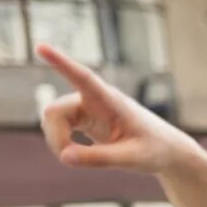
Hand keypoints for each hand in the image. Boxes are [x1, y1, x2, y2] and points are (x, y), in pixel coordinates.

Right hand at [37, 44, 198, 174]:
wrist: (166, 151)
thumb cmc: (154, 151)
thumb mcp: (131, 159)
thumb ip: (100, 159)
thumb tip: (64, 157)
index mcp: (111, 101)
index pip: (83, 78)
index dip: (61, 64)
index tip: (40, 47)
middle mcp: (95, 99)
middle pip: (54, 111)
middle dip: (55, 136)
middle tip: (69, 158)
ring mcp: (87, 108)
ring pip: (53, 119)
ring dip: (57, 141)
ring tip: (77, 159)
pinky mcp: (84, 119)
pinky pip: (58, 127)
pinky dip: (61, 143)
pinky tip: (75, 154)